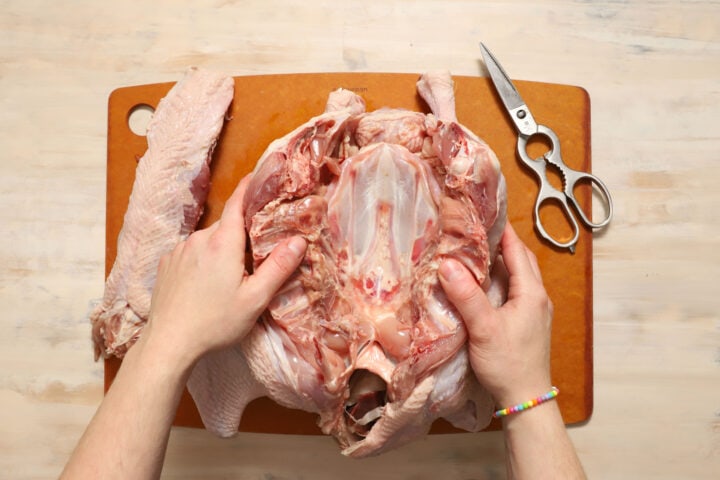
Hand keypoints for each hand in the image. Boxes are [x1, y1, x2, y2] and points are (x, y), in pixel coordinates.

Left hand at [142, 175, 306, 366]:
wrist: (168, 343)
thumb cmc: (215, 323)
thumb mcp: (255, 299)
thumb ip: (278, 267)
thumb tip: (298, 240)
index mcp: (223, 243)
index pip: (237, 203)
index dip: (249, 187)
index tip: (258, 176)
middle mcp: (198, 239)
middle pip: (226, 227)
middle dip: (241, 236)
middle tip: (255, 258)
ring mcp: (179, 250)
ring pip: (208, 241)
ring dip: (221, 251)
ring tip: (229, 279)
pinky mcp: (166, 264)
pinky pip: (191, 253)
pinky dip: (202, 261)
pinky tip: (205, 285)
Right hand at [439, 223, 552, 406]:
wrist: (526, 399)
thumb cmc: (508, 363)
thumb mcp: (483, 328)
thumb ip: (466, 295)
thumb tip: (447, 263)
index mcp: (531, 292)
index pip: (516, 249)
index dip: (501, 229)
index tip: (482, 212)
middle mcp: (537, 297)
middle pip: (521, 259)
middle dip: (501, 242)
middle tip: (476, 229)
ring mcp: (535, 311)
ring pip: (519, 275)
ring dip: (501, 261)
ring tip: (476, 251)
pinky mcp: (527, 323)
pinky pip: (515, 290)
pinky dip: (501, 279)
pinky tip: (483, 284)